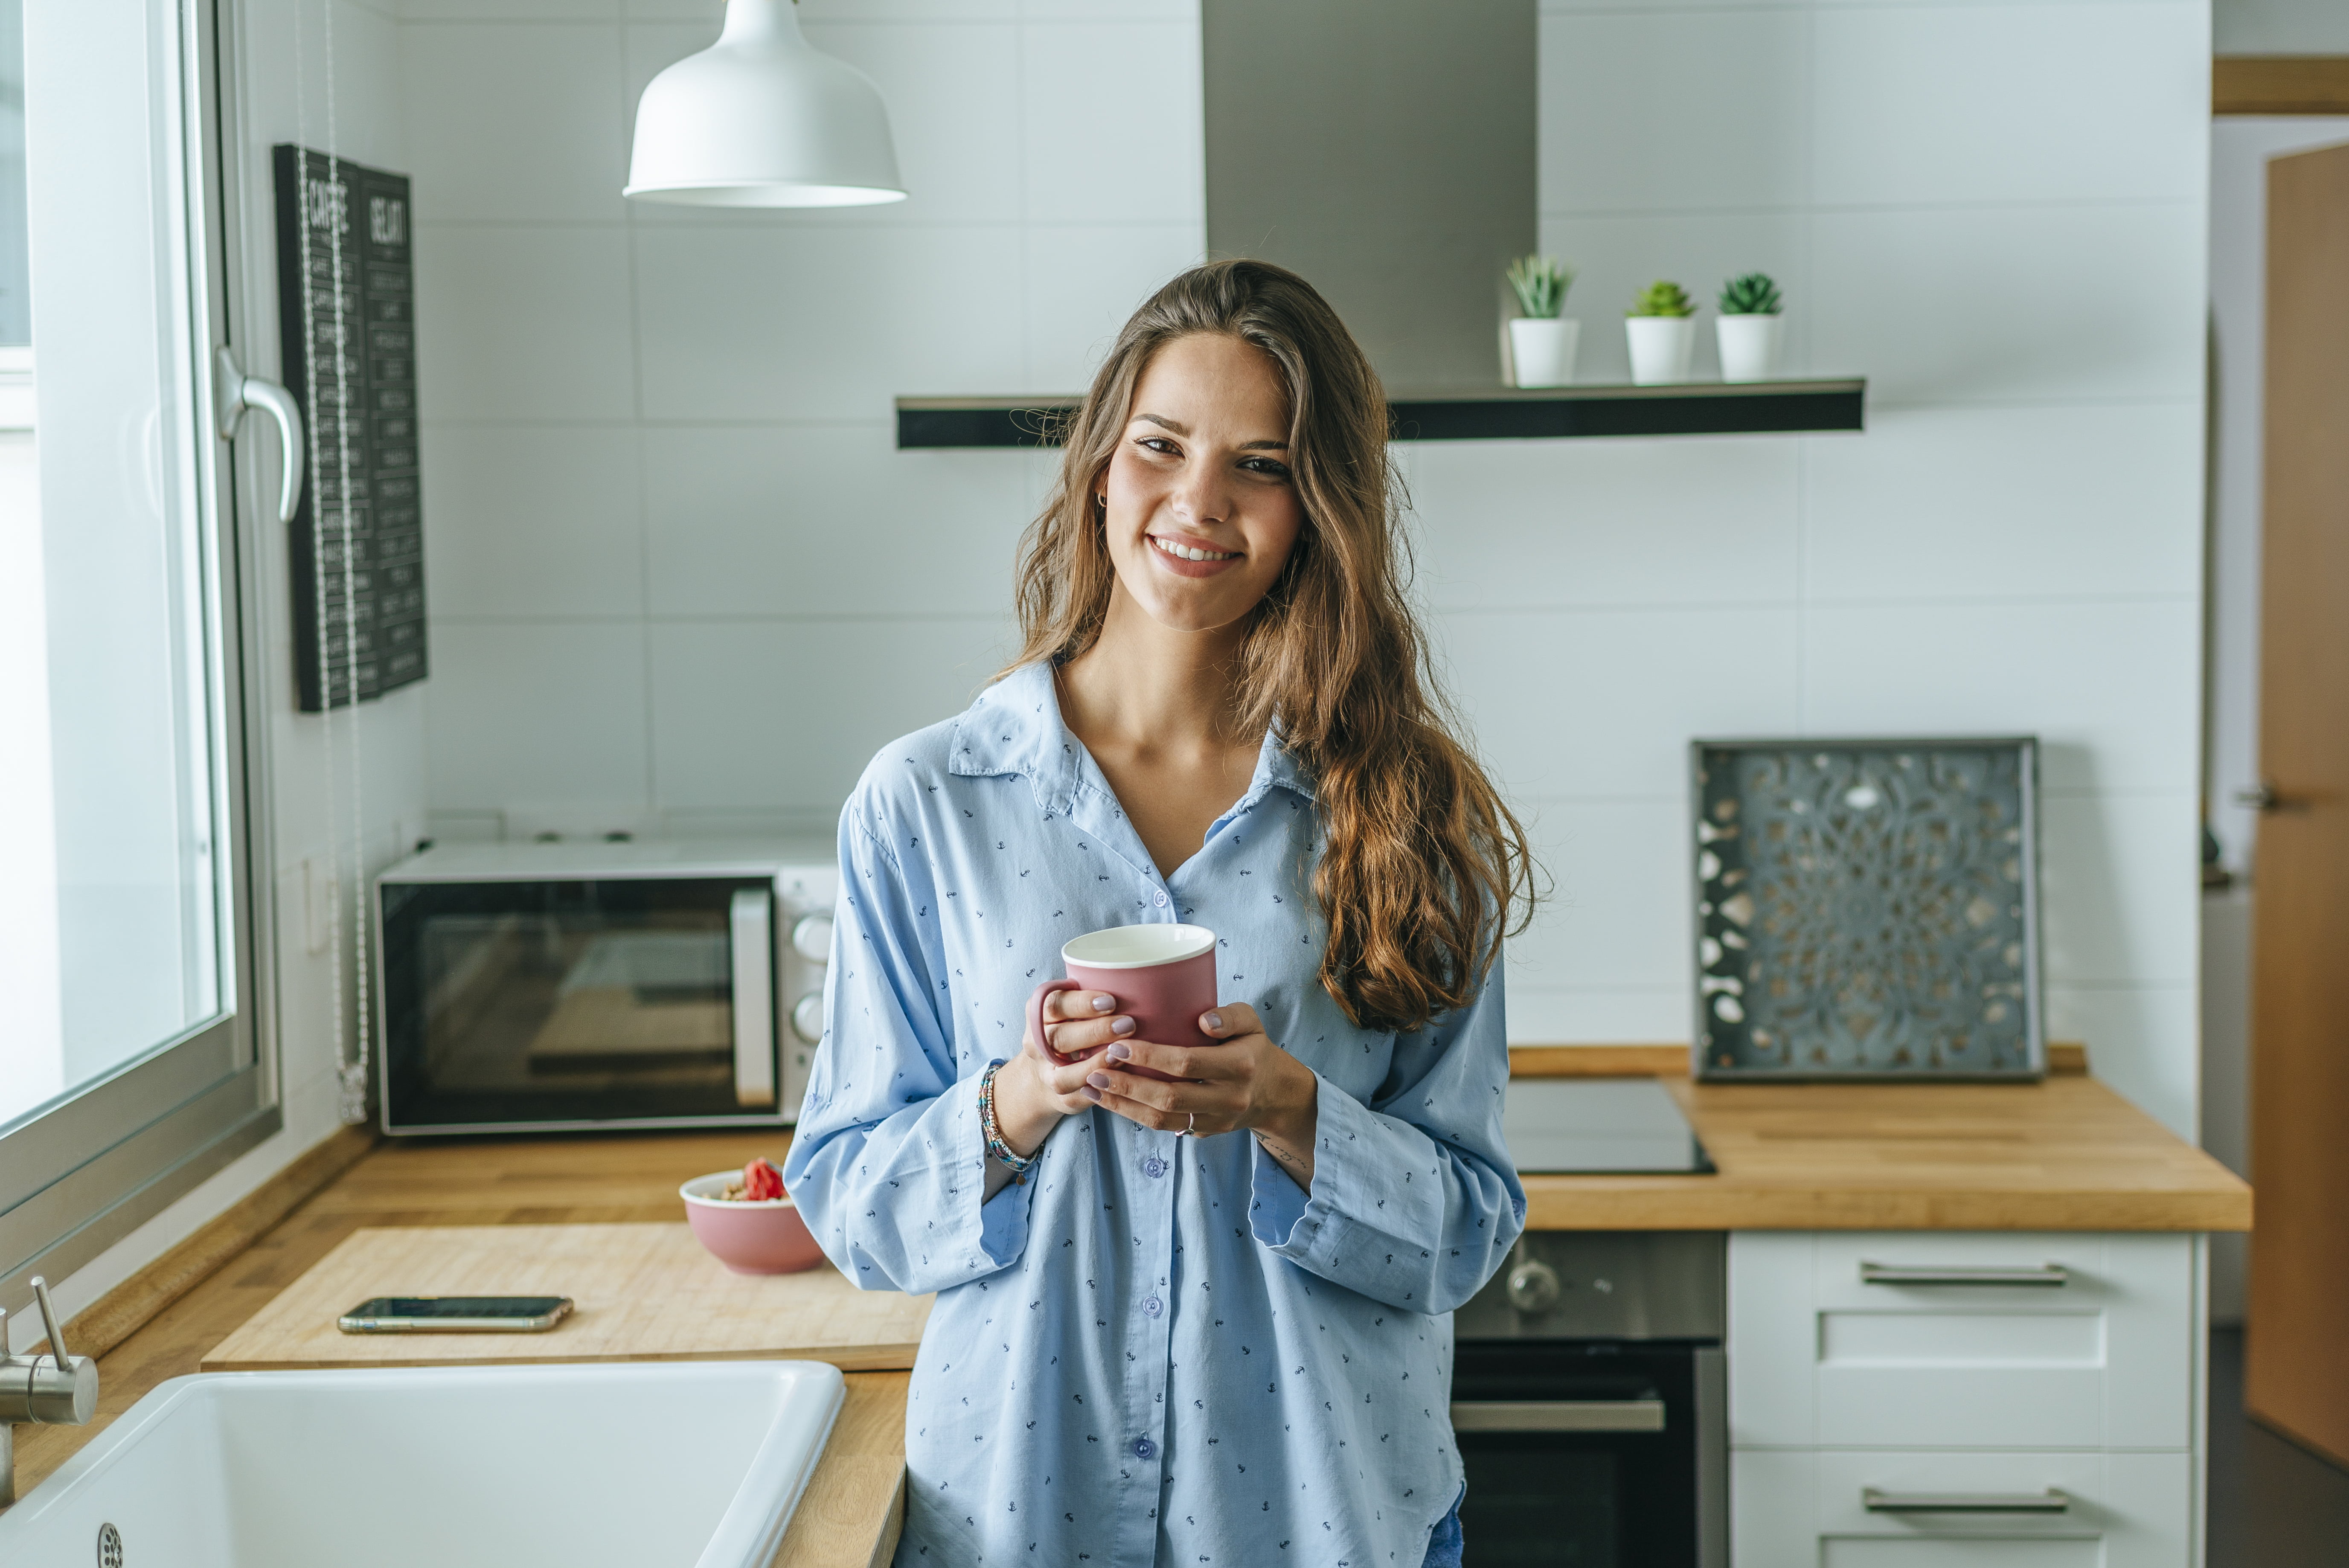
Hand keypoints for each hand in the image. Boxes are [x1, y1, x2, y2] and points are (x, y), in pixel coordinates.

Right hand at [988, 988, 1137, 1157]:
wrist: (1046, 1070)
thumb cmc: (1071, 1027)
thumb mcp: (1072, 1006)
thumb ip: (1092, 996)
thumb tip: (1139, 979)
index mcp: (1038, 1012)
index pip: (1053, 1004)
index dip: (1081, 1003)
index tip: (1111, 1000)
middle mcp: (1036, 1043)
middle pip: (1059, 1037)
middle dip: (1095, 1030)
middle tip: (1128, 1023)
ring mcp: (1045, 1072)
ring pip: (1064, 1073)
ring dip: (1097, 1063)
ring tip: (1124, 1052)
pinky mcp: (1060, 1096)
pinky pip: (1078, 1094)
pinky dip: (1099, 1085)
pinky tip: (1119, 1076)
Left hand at [1080, 1004, 1317, 1169]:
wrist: (1274, 1093)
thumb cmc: (1253, 1047)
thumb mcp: (1251, 1021)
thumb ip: (1230, 1015)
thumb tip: (1203, 1020)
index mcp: (1240, 1066)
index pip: (1187, 1063)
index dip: (1150, 1056)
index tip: (1118, 1046)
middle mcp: (1229, 1098)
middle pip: (1169, 1097)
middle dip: (1127, 1085)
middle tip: (1095, 1070)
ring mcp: (1216, 1120)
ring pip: (1162, 1119)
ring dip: (1123, 1105)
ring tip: (1092, 1088)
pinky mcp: (1204, 1132)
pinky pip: (1164, 1128)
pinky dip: (1134, 1115)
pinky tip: (1110, 1100)